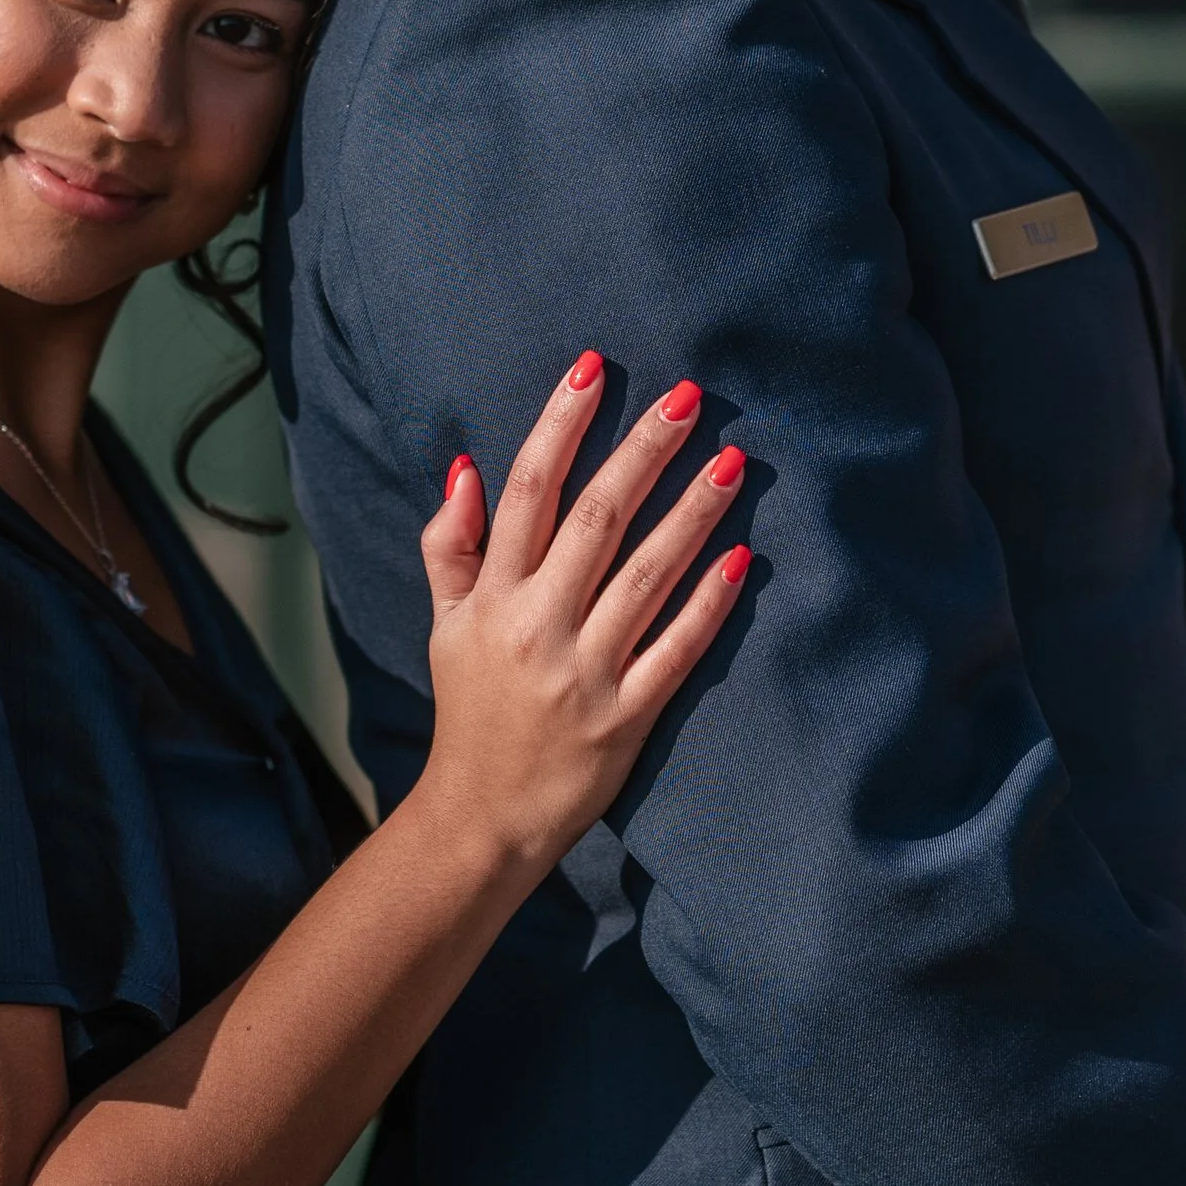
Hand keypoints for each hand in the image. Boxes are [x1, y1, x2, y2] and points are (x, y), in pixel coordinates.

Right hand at [417, 354, 749, 878]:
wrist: (481, 816)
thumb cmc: (470, 708)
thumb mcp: (444, 625)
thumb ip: (449, 547)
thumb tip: (465, 467)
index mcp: (493, 596)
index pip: (528, 491)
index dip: (561, 425)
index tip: (594, 369)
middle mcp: (537, 626)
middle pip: (596, 520)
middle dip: (643, 452)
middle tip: (690, 398)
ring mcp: (584, 673)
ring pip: (645, 576)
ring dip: (691, 514)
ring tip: (733, 461)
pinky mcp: (625, 717)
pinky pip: (675, 650)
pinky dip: (707, 605)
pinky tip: (741, 558)